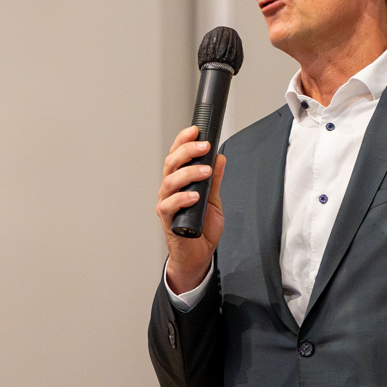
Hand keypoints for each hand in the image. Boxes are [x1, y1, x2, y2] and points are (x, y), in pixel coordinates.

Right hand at [156, 125, 225, 291]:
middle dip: (187, 150)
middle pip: (171, 163)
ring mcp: (166, 204)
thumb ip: (215, 180)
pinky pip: (168, 205)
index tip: (196, 130)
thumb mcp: (214, 200)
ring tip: (206, 171)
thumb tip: (220, 158)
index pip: (178, 155)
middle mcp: (170, 190)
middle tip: (204, 146)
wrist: (198, 255)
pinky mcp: (167, 220)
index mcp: (180, 181)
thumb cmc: (202, 229)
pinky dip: (182, 198)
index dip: (184, 141)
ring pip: (169, 181)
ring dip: (188, 173)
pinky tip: (194, 196)